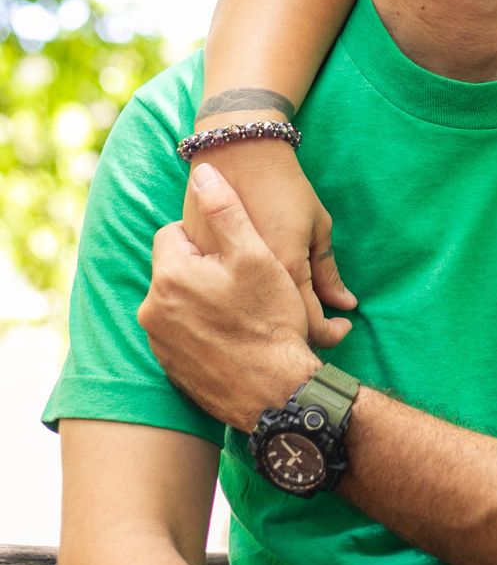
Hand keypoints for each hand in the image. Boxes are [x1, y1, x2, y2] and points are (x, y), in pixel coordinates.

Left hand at [142, 165, 320, 431]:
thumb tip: (202, 171)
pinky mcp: (172, 369)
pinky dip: (202, 327)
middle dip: (204, 268)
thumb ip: (224, 209)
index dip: (209, 238)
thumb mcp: (255, 254)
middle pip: (176, 267)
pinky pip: (183, 331)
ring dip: (203, 297)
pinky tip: (234, 333)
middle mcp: (153, 310)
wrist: (276, 393)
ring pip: (180, 300)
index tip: (236, 253)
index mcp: (169, 276)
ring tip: (242, 308)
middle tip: (244, 281)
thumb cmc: (268, 320)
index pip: (174, 233)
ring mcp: (160, 343)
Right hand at [182, 137, 355, 348]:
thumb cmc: (285, 186)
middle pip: (274, 327)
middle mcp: (248, 280)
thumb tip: (345, 303)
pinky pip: (213, 300)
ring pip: (241, 316)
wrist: (240, 151)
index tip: (341, 327)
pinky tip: (249, 297)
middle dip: (296, 329)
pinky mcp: (193, 267)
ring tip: (282, 312)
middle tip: (315, 322)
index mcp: (286, 269)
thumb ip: (327, 271)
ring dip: (262, 319)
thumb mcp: (317, 225)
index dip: (329, 331)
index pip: (310, 322)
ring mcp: (216, 275)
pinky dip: (233, 304)